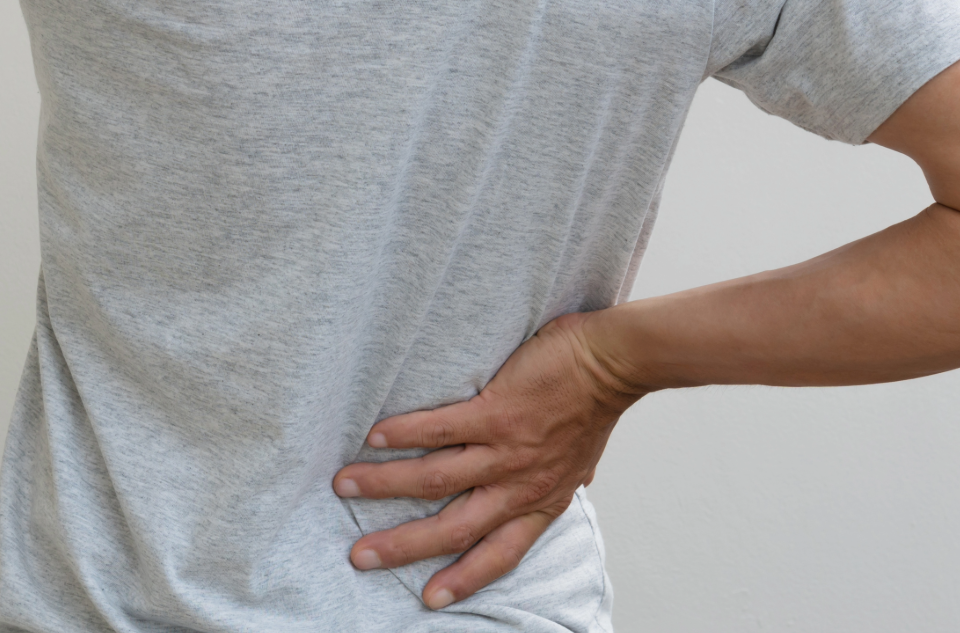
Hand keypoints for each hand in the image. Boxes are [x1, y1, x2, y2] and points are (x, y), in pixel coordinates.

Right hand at [333, 312, 643, 608]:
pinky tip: (374, 436)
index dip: (463, 578)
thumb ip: (555, 482)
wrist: (613, 362)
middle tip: (360, 556)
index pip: (499, 554)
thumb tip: (557, 491)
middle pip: (453, 528)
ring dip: (385, 484)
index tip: (429, 598)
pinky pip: (439, 429)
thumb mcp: (578, 463)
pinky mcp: (495, 412)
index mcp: (541, 502)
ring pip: (435, 479)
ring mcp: (506, 450)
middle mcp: (520, 485)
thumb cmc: (594, 407)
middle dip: (403, 545)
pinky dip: (404, 434)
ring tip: (346, 484)